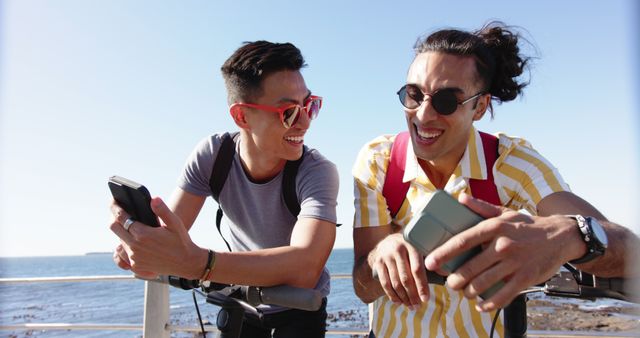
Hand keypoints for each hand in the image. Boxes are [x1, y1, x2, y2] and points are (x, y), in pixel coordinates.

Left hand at [109, 197, 206, 279]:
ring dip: (121, 232)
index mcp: (143, 234)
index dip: (115, 207)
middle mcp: (135, 247)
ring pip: (118, 241)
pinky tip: (132, 240)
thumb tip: (153, 199)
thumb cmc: (181, 241)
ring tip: (128, 225)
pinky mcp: (136, 266)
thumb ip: (163, 210)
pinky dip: (125, 245)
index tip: (113, 200)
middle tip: (117, 211)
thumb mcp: (175, 223)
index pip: (121, 217)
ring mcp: (134, 258)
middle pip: (114, 228)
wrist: (186, 263)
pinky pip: (123, 254)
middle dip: (114, 217)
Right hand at [369, 232, 428, 307]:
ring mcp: (386, 256)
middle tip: (417, 306)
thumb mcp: (418, 248)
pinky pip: (385, 283)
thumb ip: (427, 260)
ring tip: (410, 306)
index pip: (417, 269)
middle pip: (405, 278)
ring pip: (395, 282)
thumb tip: (442, 277)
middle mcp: (398, 249)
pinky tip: (398, 302)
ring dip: (403, 298)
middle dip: (412, 295)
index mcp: (412, 245)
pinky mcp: (377, 263)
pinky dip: (392, 295)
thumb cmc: (410, 249)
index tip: (425, 299)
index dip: (422, 286)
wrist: (386, 241)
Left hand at [424, 193, 581, 311]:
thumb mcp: (505, 212)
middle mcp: (503, 244)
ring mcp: (515, 263)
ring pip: (483, 284)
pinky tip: (481, 305)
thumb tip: (460, 198)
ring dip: (469, 292)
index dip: (443, 254)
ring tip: (465, 293)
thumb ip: (481, 207)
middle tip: (450, 284)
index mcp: (494, 227)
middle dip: (455, 280)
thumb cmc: (527, 225)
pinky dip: (488, 304)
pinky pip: (502, 296)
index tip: (430, 263)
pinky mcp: (525, 278)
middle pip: (470, 268)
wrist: (561, 236)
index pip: (463, 241)